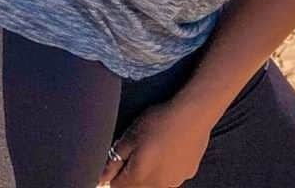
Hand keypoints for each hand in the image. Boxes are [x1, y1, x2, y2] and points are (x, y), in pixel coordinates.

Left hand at [97, 99, 213, 186]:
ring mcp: (174, 182)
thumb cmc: (159, 122)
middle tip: (137, 148)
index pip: (116, 187)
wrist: (194, 113)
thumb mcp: (130, 136)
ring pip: (154, 182)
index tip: (118, 157)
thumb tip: (100, 177)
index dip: (113, 173)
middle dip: (131, 173)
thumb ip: (113, 160)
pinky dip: (167, 166)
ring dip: (150, 171)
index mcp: (138, 179)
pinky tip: (170, 147)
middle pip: (135, 187)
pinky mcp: (188, 173)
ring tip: (155, 146)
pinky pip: (171, 175)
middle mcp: (156, 187)